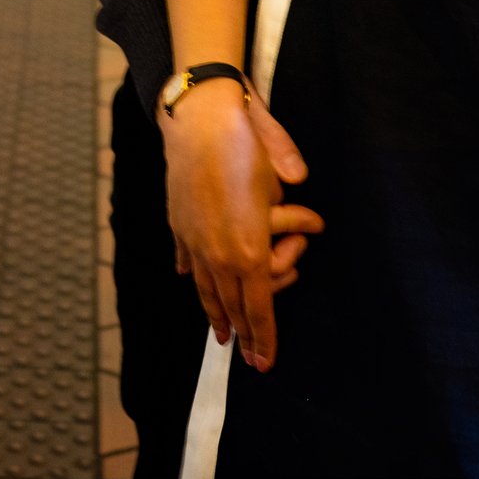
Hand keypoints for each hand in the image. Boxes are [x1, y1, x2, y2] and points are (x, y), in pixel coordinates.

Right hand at [163, 84, 323, 371]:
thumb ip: (290, 181)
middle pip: (231, 307)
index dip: (264, 338)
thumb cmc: (244, 138)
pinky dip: (193, 274)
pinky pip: (188, 258)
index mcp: (249, 248)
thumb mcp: (281, 162)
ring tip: (221, 333)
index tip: (265, 362)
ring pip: (205, 288)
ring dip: (215, 313)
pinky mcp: (179, 222)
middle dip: (242, 337)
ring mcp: (194, 240)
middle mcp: (219, 252)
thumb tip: (298, 180)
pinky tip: (192, 281)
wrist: (195, 115)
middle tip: (250, 359)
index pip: (260, 308)